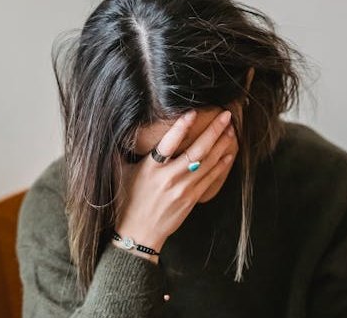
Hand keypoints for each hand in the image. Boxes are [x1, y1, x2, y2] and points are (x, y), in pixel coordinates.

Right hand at [114, 109, 236, 259]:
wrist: (139, 233)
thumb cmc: (127, 202)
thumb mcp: (119, 174)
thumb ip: (119, 152)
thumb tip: (115, 130)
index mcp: (151, 169)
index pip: (167, 144)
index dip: (180, 127)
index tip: (192, 113)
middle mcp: (169, 178)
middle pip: (197, 151)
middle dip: (213, 131)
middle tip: (226, 116)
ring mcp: (183, 189)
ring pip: (208, 162)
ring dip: (221, 144)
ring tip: (230, 130)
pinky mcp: (192, 198)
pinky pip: (210, 178)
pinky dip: (221, 164)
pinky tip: (229, 153)